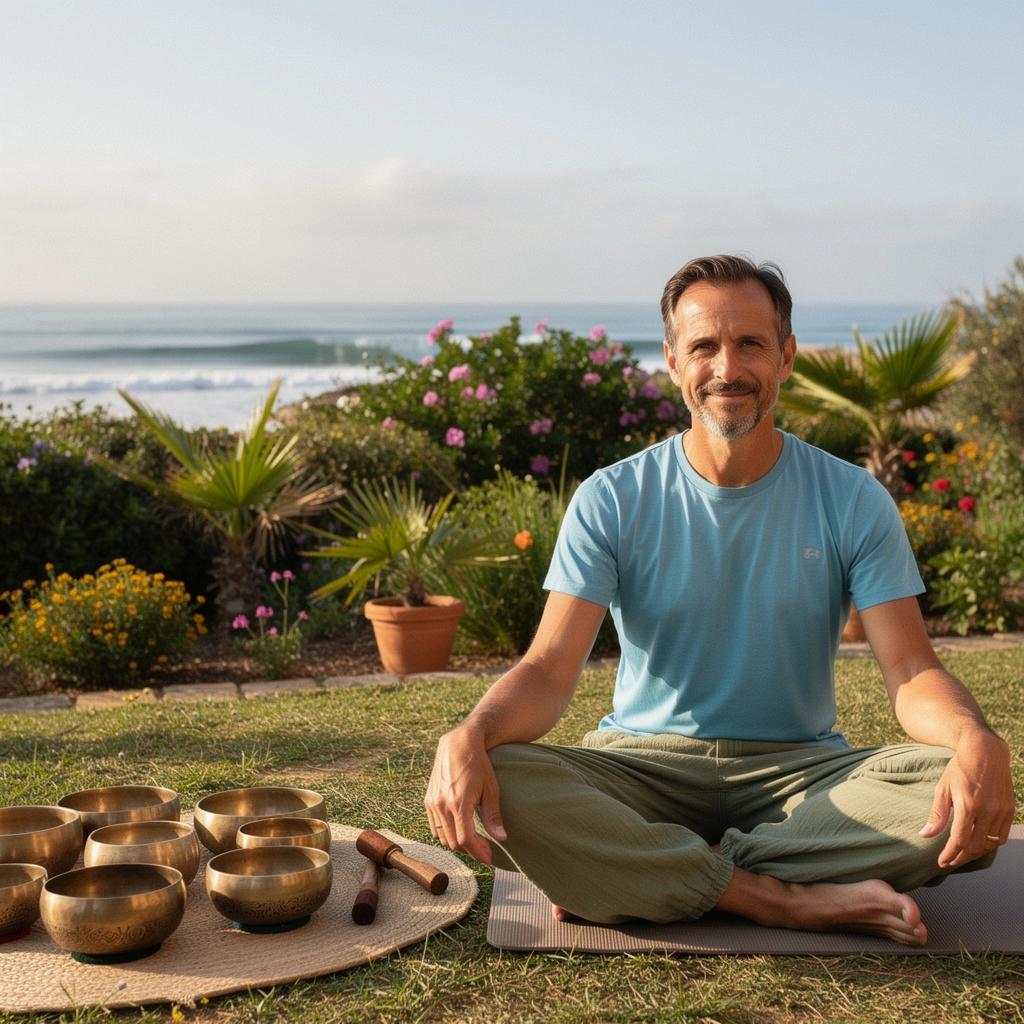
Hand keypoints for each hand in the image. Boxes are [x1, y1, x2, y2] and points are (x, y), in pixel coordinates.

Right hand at [424, 726, 506, 864]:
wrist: (458, 743)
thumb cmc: (478, 763)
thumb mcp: (491, 788)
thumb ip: (493, 815)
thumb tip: (501, 839)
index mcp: (458, 802)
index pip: (465, 840)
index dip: (478, 852)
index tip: (489, 858)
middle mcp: (441, 804)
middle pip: (453, 842)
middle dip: (470, 849)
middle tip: (485, 849)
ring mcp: (432, 803)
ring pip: (443, 837)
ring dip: (457, 842)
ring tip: (474, 838)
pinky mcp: (428, 800)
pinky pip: (435, 826)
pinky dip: (446, 832)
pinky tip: (460, 826)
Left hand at [919, 729, 1013, 868]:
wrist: (985, 751)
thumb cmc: (959, 769)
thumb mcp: (943, 788)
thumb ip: (937, 814)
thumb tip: (925, 835)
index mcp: (968, 805)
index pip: (959, 841)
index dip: (949, 855)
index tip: (941, 862)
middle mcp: (987, 811)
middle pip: (975, 847)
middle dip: (960, 858)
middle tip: (949, 861)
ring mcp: (1001, 812)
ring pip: (989, 844)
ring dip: (974, 852)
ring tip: (961, 854)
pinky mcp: (1009, 811)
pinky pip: (1001, 837)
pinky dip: (989, 844)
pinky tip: (978, 843)